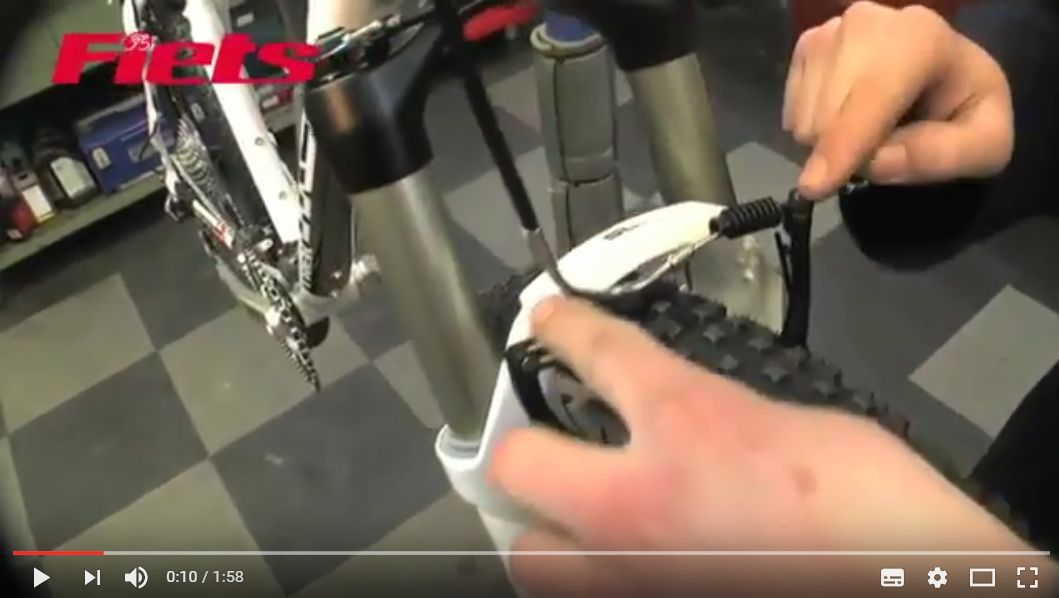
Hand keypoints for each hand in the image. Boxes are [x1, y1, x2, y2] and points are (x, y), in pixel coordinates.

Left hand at [489, 296, 1032, 595]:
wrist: (909, 578)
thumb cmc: (872, 499)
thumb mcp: (793, 425)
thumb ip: (720, 417)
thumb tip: (692, 424)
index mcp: (686, 423)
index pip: (598, 352)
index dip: (566, 328)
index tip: (549, 319)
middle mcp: (636, 504)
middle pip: (519, 464)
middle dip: (530, 451)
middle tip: (557, 448)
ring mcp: (632, 573)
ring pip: (531, 557)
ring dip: (548, 532)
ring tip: (580, 522)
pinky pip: (587, 591)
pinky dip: (596, 575)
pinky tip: (633, 565)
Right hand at [783, 1, 1013, 198]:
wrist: (943, 75)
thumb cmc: (963, 110)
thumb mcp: (985, 145)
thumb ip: (942, 157)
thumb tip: (875, 162)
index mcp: (920, 38)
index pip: (871, 96)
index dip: (843, 144)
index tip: (816, 187)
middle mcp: (866, 23)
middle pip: (828, 113)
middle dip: (843, 152)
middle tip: (883, 150)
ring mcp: (830, 31)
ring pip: (804, 117)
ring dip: (828, 144)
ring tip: (868, 131)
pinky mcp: (807, 46)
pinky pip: (791, 111)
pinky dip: (812, 128)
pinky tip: (844, 118)